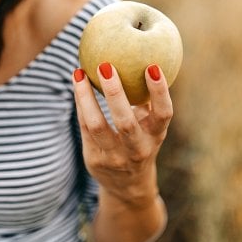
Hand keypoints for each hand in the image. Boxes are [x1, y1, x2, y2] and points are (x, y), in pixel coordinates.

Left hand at [72, 63, 172, 207]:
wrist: (128, 187)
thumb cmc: (141, 141)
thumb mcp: (151, 126)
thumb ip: (148, 100)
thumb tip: (142, 54)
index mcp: (156, 136)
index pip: (164, 114)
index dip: (160, 92)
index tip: (153, 66)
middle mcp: (137, 149)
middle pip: (126, 122)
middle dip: (115, 93)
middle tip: (105, 65)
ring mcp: (114, 157)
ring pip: (97, 126)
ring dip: (86, 97)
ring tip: (79, 72)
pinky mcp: (95, 160)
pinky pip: (84, 127)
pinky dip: (81, 103)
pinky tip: (77, 82)